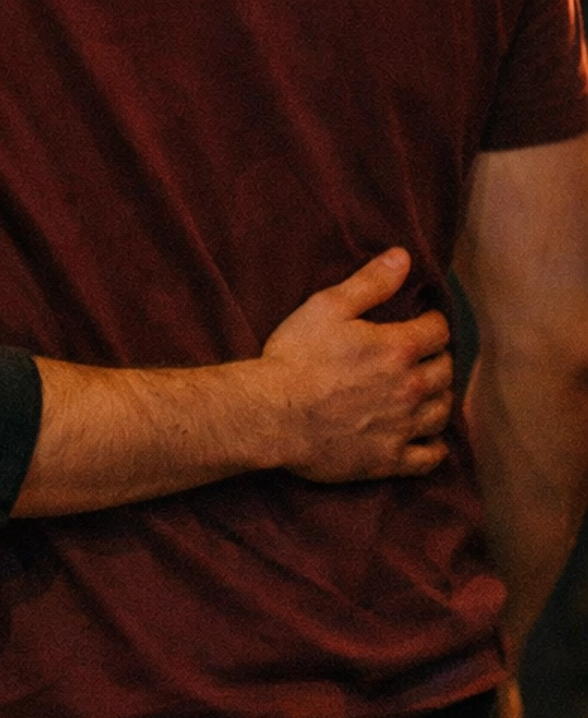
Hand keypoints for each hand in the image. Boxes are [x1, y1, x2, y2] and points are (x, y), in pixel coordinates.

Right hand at [261, 248, 452, 482]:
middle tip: (425, 355)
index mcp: (398, 348)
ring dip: (440, 398)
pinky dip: (435, 446)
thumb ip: (370, 282)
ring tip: (427, 391)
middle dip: (438, 358)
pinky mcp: (390, 460)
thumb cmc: (296, 356)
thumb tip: (403, 257)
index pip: (438, 331)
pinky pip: (430, 457)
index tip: (424, 321)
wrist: (273, 415)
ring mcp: (402, 428)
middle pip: (445, 371)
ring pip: (443, 412)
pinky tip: (428, 438)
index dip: (432, 322)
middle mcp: (410, 388)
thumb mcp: (328, 306)